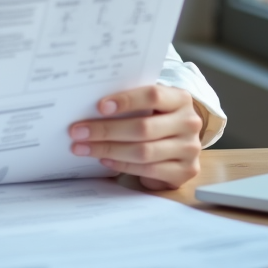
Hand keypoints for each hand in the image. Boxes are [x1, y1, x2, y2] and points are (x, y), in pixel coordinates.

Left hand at [68, 85, 203, 189]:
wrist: (182, 142)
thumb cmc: (158, 117)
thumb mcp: (151, 105)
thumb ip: (131, 102)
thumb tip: (88, 104)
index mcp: (181, 99)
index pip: (153, 95)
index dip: (126, 100)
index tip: (99, 107)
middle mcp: (189, 123)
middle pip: (143, 128)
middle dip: (106, 130)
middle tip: (78, 131)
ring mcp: (189, 149)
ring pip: (143, 152)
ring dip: (108, 150)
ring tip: (83, 148)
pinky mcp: (185, 171)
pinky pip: (148, 170)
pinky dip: (122, 165)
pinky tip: (104, 159)